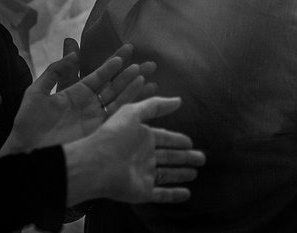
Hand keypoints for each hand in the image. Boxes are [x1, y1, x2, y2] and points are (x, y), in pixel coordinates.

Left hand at [0, 42, 155, 155]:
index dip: (113, 63)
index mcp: (76, 92)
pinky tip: (142, 90)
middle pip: (115, 84)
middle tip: (148, 63)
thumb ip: (54, 71)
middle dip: (131, 73)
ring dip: (134, 85)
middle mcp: (90, 102)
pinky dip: (132, 100)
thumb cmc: (30, 122)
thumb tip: (74, 54)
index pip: (99, 74)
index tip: (127, 49)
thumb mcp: (37, 92)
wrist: (28, 149)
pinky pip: (119, 112)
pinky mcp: (100, 128)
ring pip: (120, 96)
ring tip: (147, 73)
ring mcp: (96, 115)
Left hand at [63, 96, 203, 204]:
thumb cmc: (113, 136)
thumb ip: (155, 105)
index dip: (177, 140)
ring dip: (181, 174)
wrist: (95, 164)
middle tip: (201, 158)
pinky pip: (161, 194)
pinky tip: (187, 194)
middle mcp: (144, 157)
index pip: (165, 138)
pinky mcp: (143, 191)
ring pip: (167, 174)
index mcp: (142, 138)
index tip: (191, 141)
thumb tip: (179, 100)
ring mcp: (144, 175)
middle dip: (185, 157)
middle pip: (169, 157)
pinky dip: (174, 195)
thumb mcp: (133, 112)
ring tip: (196, 173)